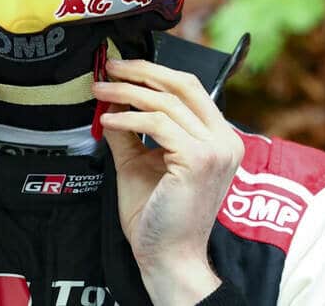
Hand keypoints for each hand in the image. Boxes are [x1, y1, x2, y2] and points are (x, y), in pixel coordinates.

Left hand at [92, 58, 243, 305]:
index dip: (154, 71)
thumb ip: (129, 128)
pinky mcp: (199, 159)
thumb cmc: (156, 214)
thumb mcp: (139, 160)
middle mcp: (225, 139)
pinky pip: (157, 124)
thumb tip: (110, 97)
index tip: (121, 67)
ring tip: (100, 92)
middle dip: (141, 71)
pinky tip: (108, 121)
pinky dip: (128, 117)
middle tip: (109, 67)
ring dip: (126, 92)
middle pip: (182, 84)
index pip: (190, 87)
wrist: (167, 256)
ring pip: (166, 102)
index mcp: (219, 137)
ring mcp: (216, 149)